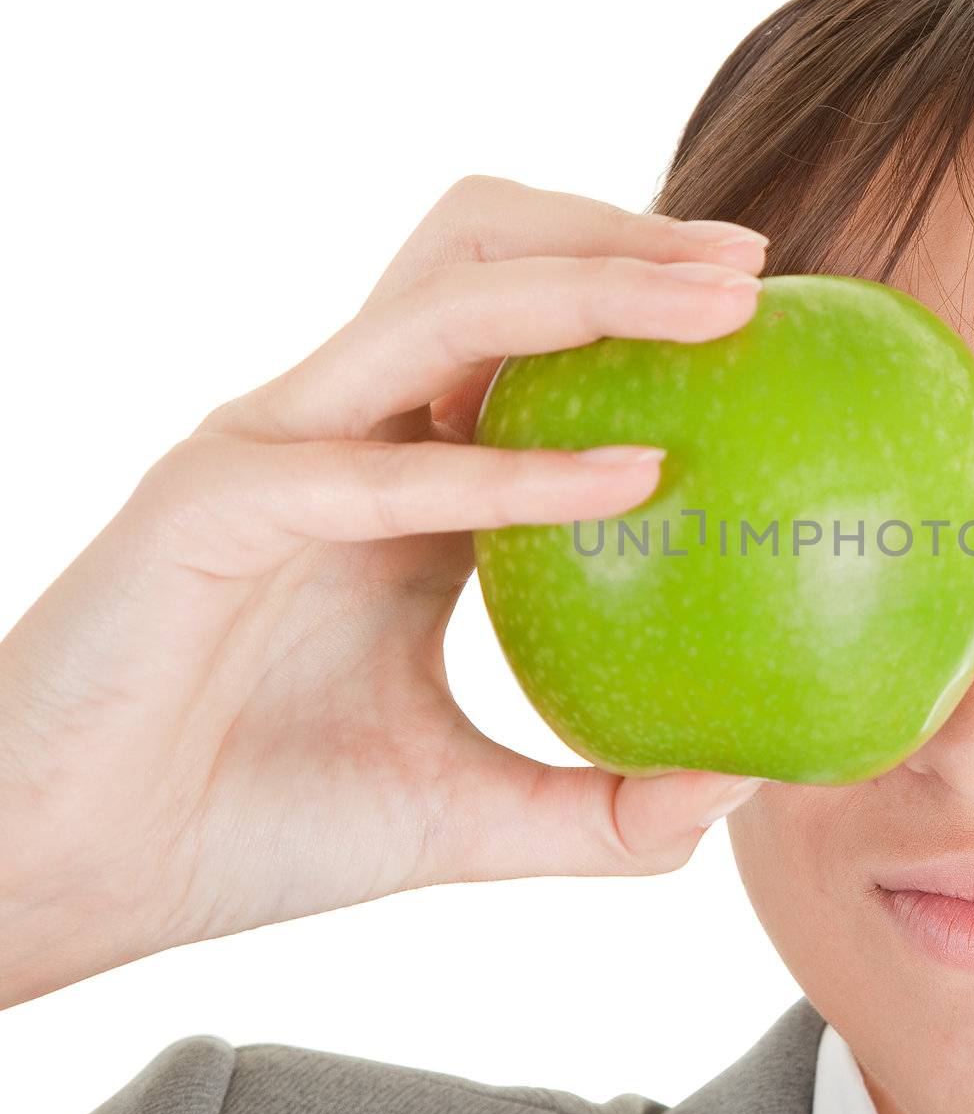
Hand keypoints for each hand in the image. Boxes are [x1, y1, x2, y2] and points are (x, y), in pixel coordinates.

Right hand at [0, 176, 769, 1009]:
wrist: (70, 877)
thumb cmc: (253, 826)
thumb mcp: (468, 816)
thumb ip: (601, 806)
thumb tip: (746, 787)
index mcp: (399, 479)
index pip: (526, 339)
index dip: (637, 299)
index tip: (764, 311)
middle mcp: (342, 432)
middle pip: (487, 259)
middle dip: (622, 235)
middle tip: (754, 265)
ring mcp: (276, 448)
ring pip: (443, 303)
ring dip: (593, 282)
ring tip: (724, 298)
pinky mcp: (215, 503)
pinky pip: (385, 466)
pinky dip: (513, 468)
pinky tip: (634, 477)